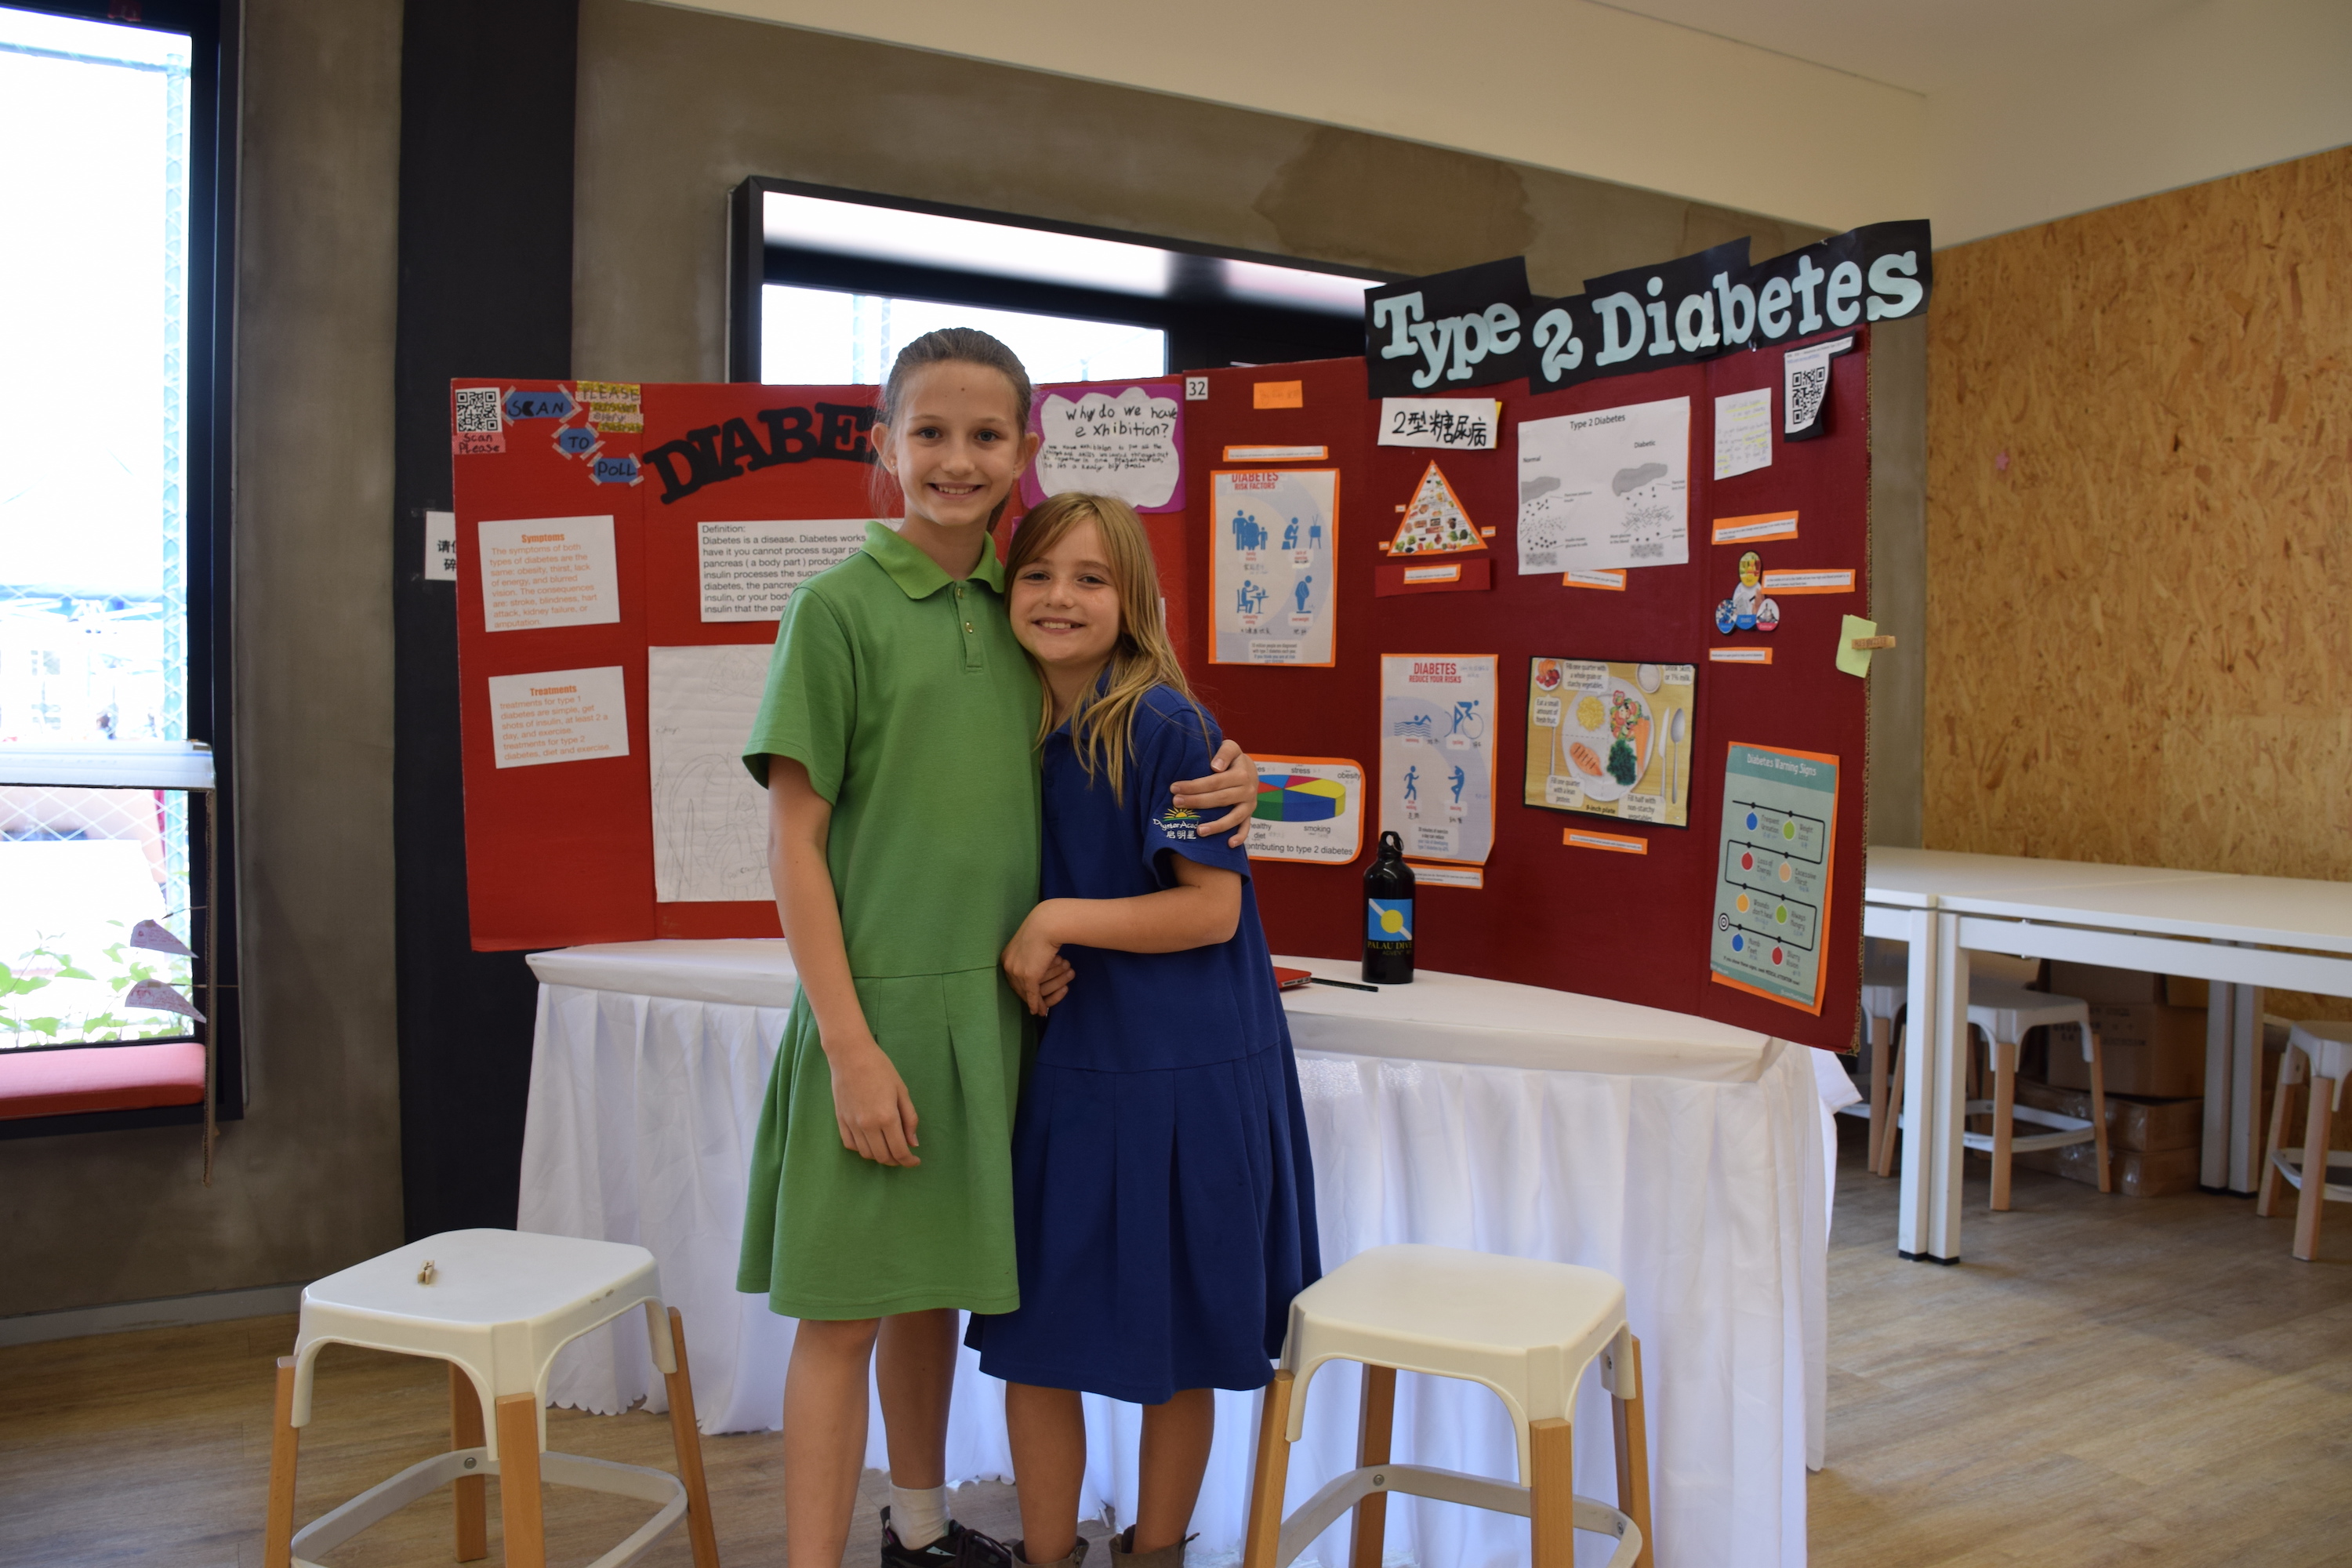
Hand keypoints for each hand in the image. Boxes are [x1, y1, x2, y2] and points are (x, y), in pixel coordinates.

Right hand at [824, 1035, 919, 1165]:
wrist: (851, 1055)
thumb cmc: (880, 1069)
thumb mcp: (902, 1091)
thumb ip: (909, 1119)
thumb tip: (912, 1143)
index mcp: (887, 1117)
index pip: (899, 1150)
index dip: (909, 1161)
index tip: (915, 1161)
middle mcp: (868, 1125)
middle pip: (882, 1156)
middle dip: (896, 1161)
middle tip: (904, 1156)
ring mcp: (852, 1124)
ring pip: (866, 1153)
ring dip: (880, 1156)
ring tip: (889, 1149)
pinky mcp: (840, 1120)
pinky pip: (850, 1144)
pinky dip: (862, 1149)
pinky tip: (870, 1142)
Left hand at [1002, 906, 1067, 1016]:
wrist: (1047, 924)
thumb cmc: (1042, 928)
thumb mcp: (1029, 942)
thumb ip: (1027, 953)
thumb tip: (1032, 958)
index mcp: (1006, 957)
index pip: (1012, 977)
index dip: (1020, 987)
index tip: (1027, 993)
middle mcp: (1008, 965)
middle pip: (1016, 987)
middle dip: (1025, 997)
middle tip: (1033, 1005)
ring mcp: (1017, 972)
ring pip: (1024, 993)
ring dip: (1033, 1004)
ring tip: (1039, 1011)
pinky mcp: (1030, 976)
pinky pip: (1033, 995)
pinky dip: (1037, 1004)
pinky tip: (1040, 1011)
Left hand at [1172, 740, 1260, 846]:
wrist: (1250, 768)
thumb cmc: (1233, 758)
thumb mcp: (1231, 748)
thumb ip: (1224, 753)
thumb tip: (1215, 767)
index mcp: (1242, 773)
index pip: (1215, 781)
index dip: (1194, 785)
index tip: (1175, 788)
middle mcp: (1248, 790)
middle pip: (1220, 799)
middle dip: (1197, 802)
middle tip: (1176, 803)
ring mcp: (1250, 804)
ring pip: (1234, 817)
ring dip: (1216, 826)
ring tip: (1199, 831)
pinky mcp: (1250, 814)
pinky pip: (1246, 828)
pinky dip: (1240, 837)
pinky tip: (1229, 844)